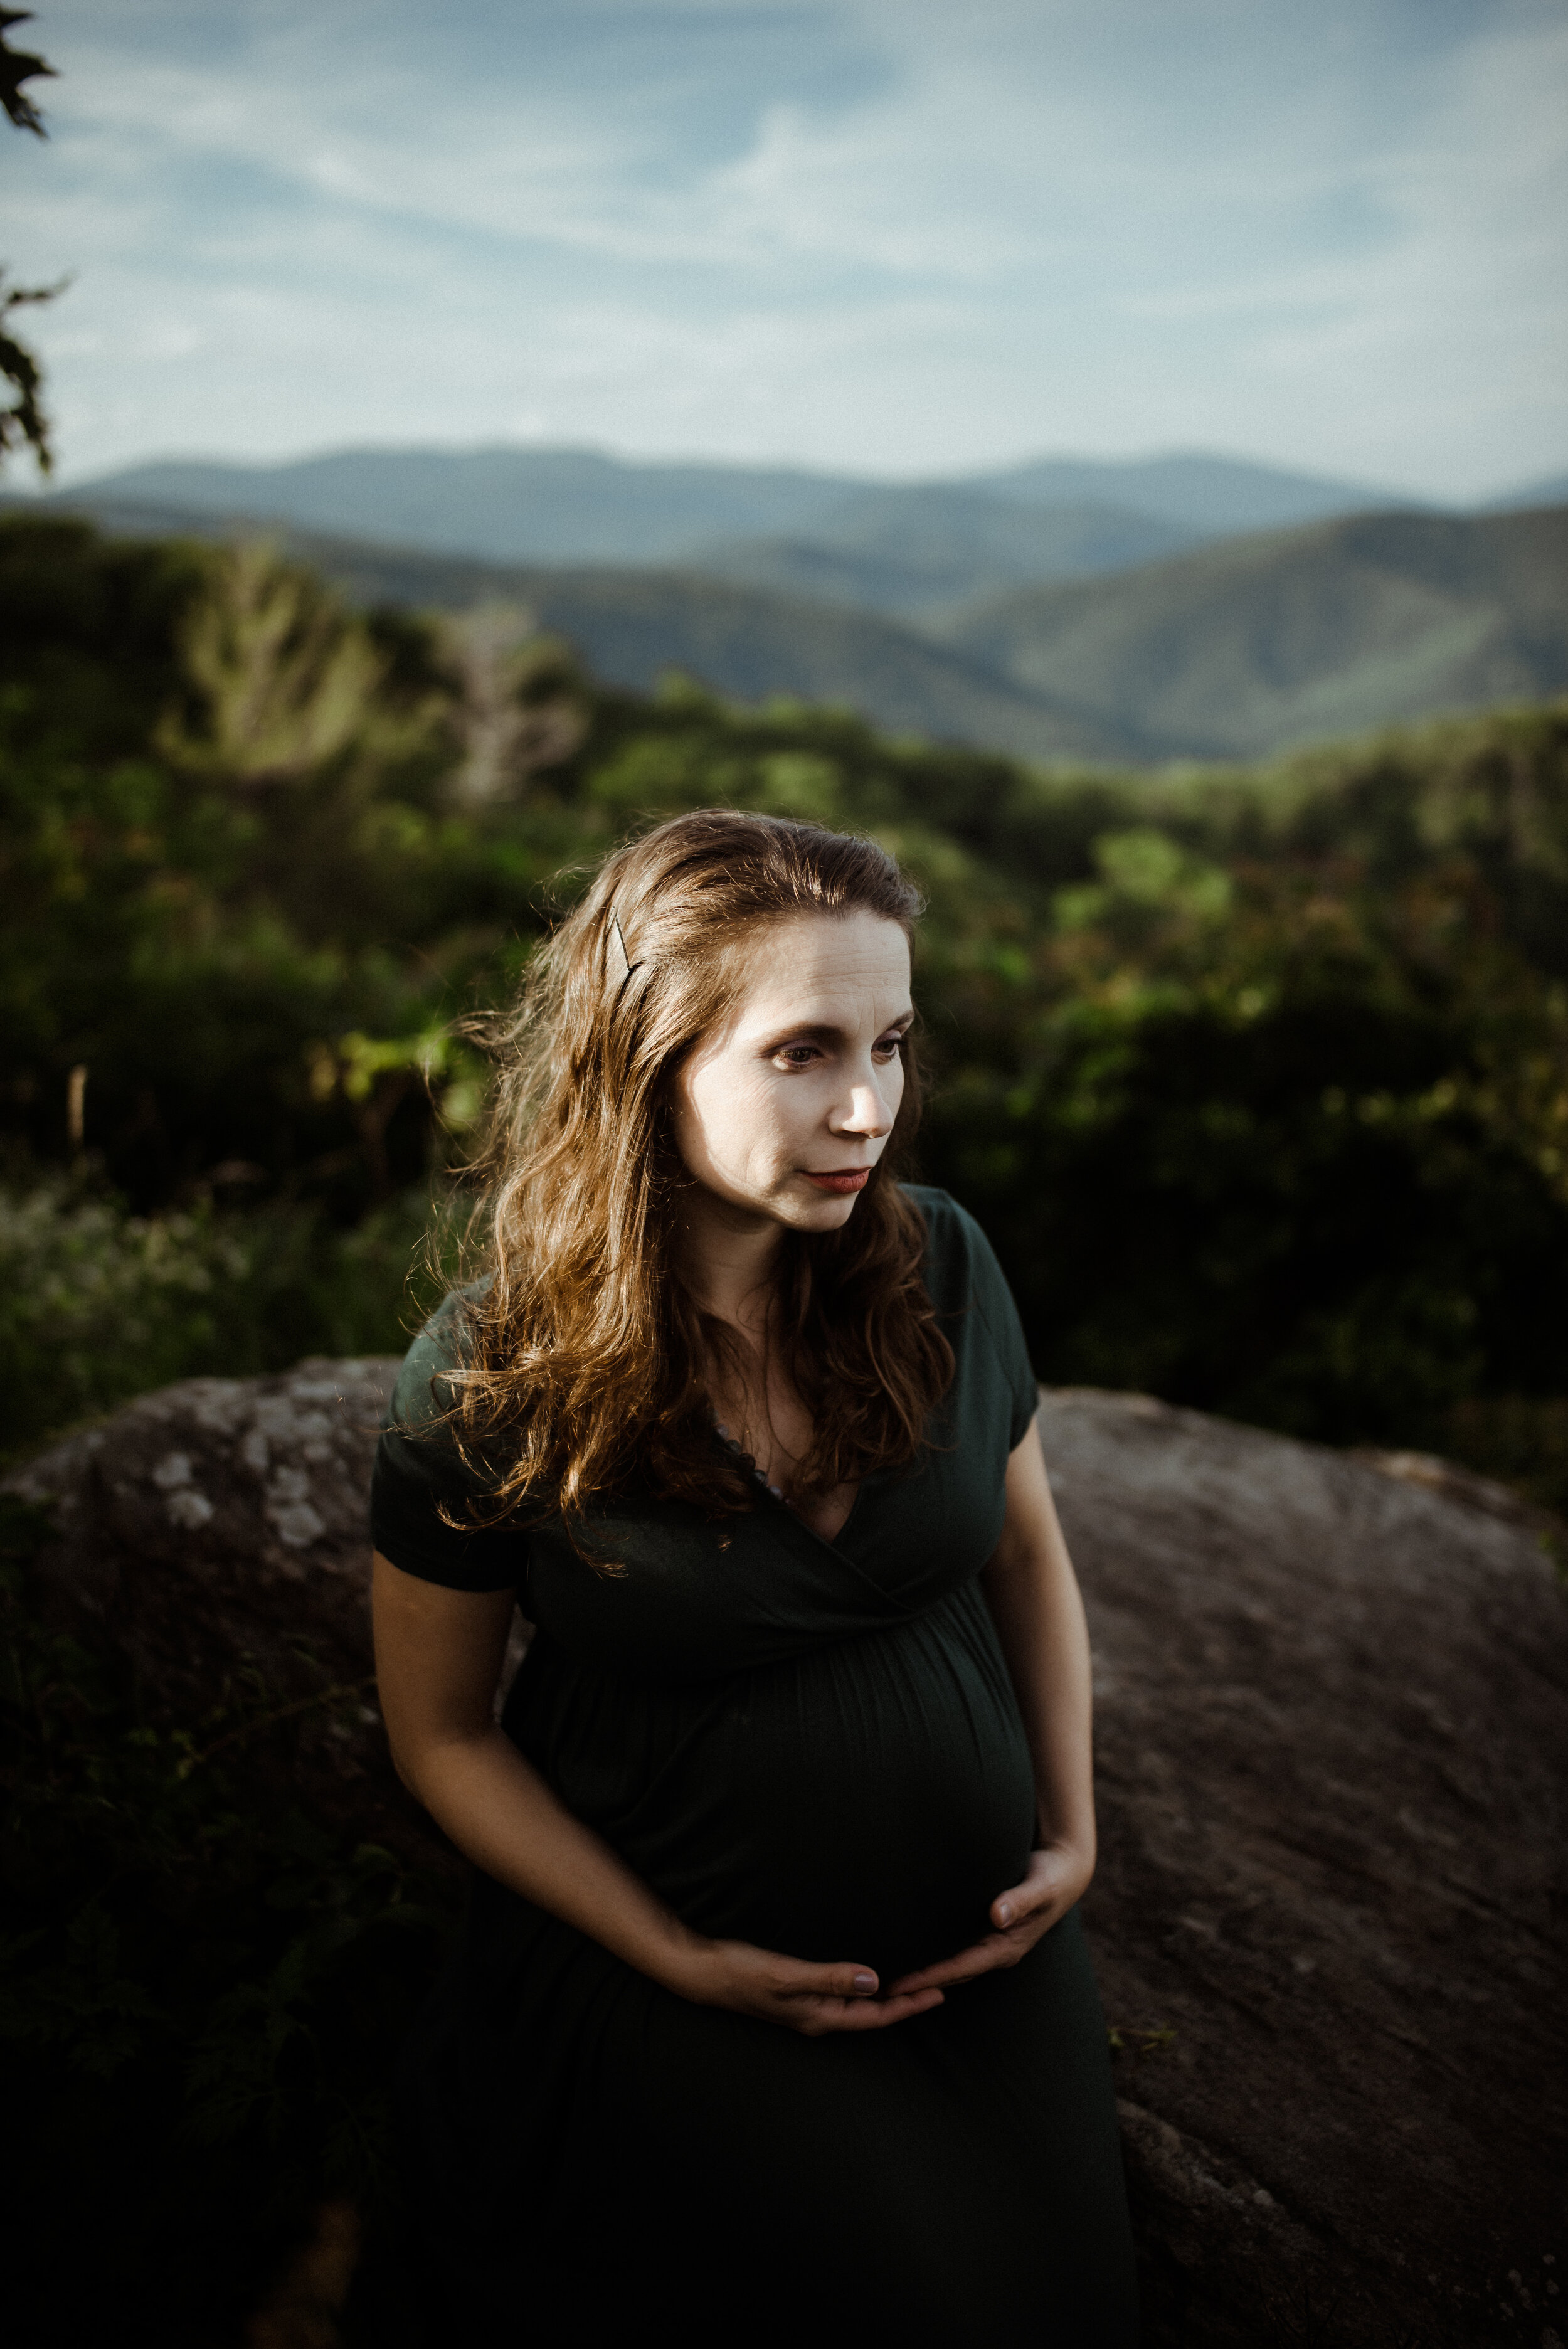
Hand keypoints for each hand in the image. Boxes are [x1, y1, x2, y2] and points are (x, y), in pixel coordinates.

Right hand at [661, 1933, 944, 2036]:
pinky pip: (840, 1994)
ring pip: (856, 2006)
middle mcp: (816, 2016)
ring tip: (911, 1983)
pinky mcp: (796, 1993)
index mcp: (819, 2016)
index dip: (907, 2006)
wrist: (703, 1972)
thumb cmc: (742, 1972)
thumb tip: (874, 1981)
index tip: (938, 1994)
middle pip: (870, 2015)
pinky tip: (865, 1975)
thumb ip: (830, 1977)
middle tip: (935, 1987)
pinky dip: (860, 1987)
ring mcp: (805, 2007)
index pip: (875, 2016)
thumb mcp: (787, 1975)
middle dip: (903, 2003)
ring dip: (884, 1997)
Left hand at [885, 1841, 1092, 1998]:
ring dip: (924, 1975)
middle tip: (879, 1991)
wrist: (1064, 1872)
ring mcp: (993, 1944)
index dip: (929, 1977)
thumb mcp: (1040, 1887)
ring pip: (953, 1966)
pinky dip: (935, 1957)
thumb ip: (1019, 1900)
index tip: (899, 1986)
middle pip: (951, 1974)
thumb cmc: (1051, 1877)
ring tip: (889, 1981)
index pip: (960, 1967)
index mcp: (1007, 1946)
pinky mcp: (988, 1933)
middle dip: (918, 1984)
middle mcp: (997, 1951)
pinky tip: (913, 1953)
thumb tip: (997, 1915)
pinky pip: (957, 1951)